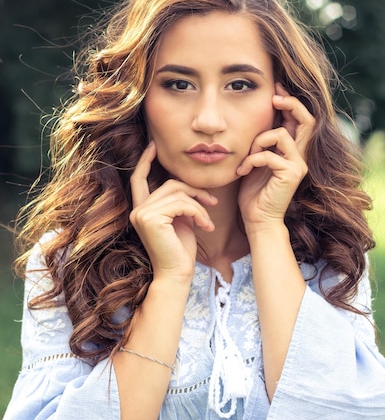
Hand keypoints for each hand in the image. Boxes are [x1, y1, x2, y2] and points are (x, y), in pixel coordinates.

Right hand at [129, 141, 216, 282]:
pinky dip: (198, 212)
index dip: (145, 160)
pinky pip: (181, 203)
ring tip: (208, 221)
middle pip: (170, 184)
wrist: (177, 275)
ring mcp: (142, 214)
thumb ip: (177, 201)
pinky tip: (205, 226)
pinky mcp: (151, 219)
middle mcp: (137, 210)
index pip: (139, 178)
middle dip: (194, 190)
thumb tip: (186, 184)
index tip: (153, 145)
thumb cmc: (181, 249)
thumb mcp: (180, 219)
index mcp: (141, 209)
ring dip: (199, 205)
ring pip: (178, 193)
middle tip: (212, 202)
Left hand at [237, 84, 314, 227]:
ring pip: (281, 134)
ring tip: (246, 157)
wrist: (257, 219)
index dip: (290, 101)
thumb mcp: (256, 159)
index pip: (300, 119)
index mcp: (293, 150)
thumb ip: (261, 142)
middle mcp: (301, 156)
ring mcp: (298, 165)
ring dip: (258, 141)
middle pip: (307, 119)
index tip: (274, 89)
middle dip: (290, 103)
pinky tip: (243, 171)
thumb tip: (254, 119)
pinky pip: (268, 155)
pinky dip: (252, 160)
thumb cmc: (253, 191)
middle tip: (273, 96)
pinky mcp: (291, 174)